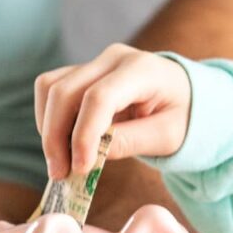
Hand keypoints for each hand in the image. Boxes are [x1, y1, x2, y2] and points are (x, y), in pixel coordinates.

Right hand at [35, 44, 191, 178]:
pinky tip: (62, 144)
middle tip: (61, 173)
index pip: (99, 98)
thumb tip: (91, 155)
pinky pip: (51, 89)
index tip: (80, 168)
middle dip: (56, 136)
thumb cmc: (181, 116)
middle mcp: (114, 58)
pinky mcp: (82, 72)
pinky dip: (48, 118)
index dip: (84, 135)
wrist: (184, 96)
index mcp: (142, 70)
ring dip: (48, 127)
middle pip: (66, 91)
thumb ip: (131, 142)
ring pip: (50, 87)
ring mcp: (95, 62)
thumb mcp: (167, 136)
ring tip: (60, 163)